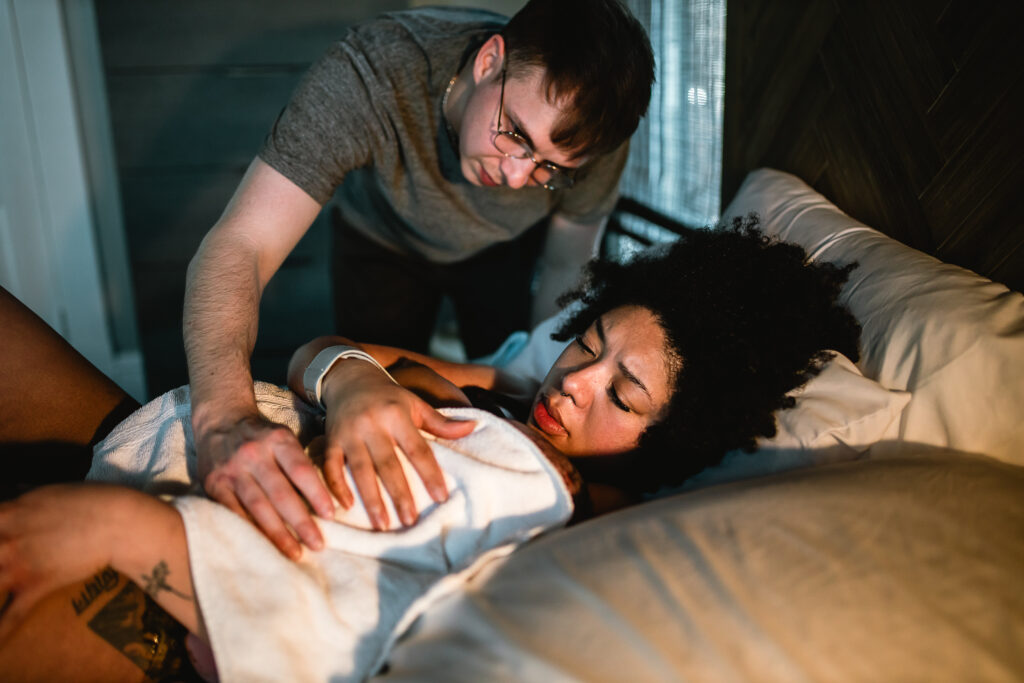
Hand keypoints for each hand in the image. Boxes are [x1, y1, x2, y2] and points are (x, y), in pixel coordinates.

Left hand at [0, 484, 123, 643]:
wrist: (120, 523)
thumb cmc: (91, 501)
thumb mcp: (48, 493)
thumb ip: (22, 503)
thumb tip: (12, 501)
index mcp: (7, 513)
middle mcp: (5, 540)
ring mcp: (18, 565)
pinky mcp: (35, 587)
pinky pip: (10, 616)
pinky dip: (0, 632)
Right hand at [196, 413, 332, 558]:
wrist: (219, 420)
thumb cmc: (262, 435)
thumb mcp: (284, 437)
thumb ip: (300, 463)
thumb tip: (325, 499)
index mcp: (277, 440)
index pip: (300, 470)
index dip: (316, 494)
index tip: (330, 515)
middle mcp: (254, 454)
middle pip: (281, 493)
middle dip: (301, 522)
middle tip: (318, 544)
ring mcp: (232, 470)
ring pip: (258, 507)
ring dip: (278, 533)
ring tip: (296, 553)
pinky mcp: (214, 484)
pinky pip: (234, 512)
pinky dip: (251, 530)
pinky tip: (264, 546)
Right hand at [320, 359, 474, 529]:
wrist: (348, 377)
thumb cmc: (388, 397)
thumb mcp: (415, 404)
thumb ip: (441, 422)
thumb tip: (472, 427)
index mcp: (397, 415)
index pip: (418, 449)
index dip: (430, 474)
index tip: (441, 497)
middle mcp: (372, 424)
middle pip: (388, 464)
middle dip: (399, 494)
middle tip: (410, 521)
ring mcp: (349, 433)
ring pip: (360, 469)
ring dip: (371, 498)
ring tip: (382, 524)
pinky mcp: (330, 440)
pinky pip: (330, 466)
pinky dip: (336, 486)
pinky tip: (346, 507)